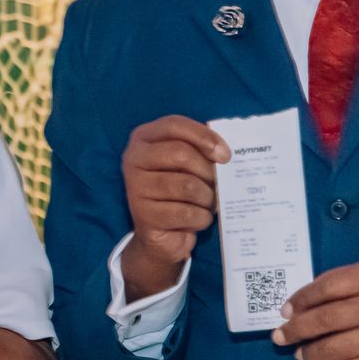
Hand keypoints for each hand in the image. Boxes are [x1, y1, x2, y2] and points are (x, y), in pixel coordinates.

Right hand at [118, 116, 229, 299]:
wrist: (163, 234)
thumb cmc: (179, 190)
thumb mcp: (187, 163)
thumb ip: (200, 149)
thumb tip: (224, 154)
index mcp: (143, 140)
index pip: (174, 125)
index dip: (204, 136)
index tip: (225, 155)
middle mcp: (133, 160)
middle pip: (182, 154)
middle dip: (209, 171)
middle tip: (218, 185)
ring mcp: (136, 189)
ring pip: (187, 186)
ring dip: (208, 197)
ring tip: (208, 203)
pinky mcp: (144, 216)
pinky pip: (187, 213)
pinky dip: (202, 218)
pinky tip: (199, 219)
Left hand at [271, 259, 358, 359]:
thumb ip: (344, 282)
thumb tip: (299, 305)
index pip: (330, 287)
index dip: (302, 299)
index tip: (286, 310)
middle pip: (329, 319)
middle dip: (297, 330)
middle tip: (280, 336)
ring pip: (336, 348)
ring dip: (310, 353)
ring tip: (299, 353)